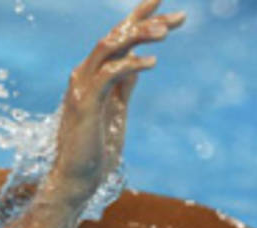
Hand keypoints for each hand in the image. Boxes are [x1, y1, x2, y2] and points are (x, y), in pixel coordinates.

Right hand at [48, 0, 185, 200]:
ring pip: (108, 46)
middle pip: (116, 35)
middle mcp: (84, 75)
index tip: (169, 7)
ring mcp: (82, 87)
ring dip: (137, 35)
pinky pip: (109, 74)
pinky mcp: (85, 104)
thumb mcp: (116, 112)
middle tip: (181, 16)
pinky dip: (130, 64)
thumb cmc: (94, 152)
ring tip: (165, 32)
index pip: (119, 39)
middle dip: (147, 21)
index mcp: (92, 75)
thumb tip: (138, 63)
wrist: (75, 181)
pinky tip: (152, 62)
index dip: (141, 18)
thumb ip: (124, 86)